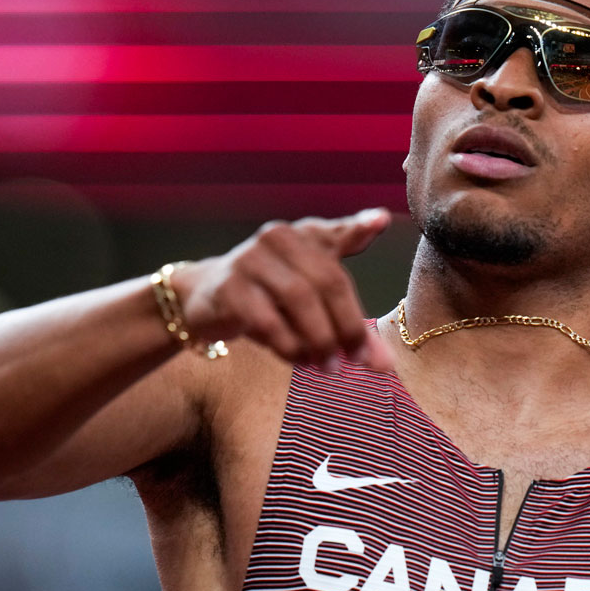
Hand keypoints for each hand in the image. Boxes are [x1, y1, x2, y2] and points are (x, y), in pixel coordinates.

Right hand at [175, 208, 395, 371]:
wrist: (204, 299)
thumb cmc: (269, 297)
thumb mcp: (308, 301)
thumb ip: (348, 323)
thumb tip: (385, 364)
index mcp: (304, 236)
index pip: (336, 232)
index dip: (359, 228)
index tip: (381, 222)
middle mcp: (278, 238)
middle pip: (327, 280)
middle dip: (349, 325)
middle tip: (360, 361)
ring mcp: (251, 259)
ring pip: (299, 298)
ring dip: (320, 339)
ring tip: (329, 368)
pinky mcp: (228, 286)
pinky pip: (267, 319)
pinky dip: (289, 345)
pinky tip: (299, 360)